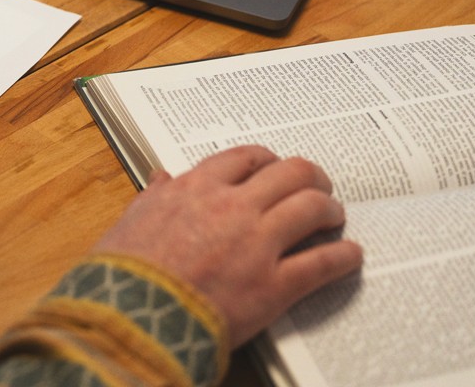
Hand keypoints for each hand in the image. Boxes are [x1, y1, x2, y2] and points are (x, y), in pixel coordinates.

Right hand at [94, 146, 362, 347]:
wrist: (130, 317)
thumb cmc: (124, 273)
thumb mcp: (131, 220)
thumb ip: (153, 197)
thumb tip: (160, 179)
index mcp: (197, 188)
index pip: (246, 158)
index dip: (269, 161)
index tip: (275, 168)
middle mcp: (232, 206)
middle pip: (290, 173)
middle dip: (310, 177)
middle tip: (317, 186)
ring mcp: (257, 244)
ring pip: (311, 208)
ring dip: (329, 209)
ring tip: (335, 216)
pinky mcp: (273, 286)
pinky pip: (321, 263)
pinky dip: (343, 256)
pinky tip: (351, 255)